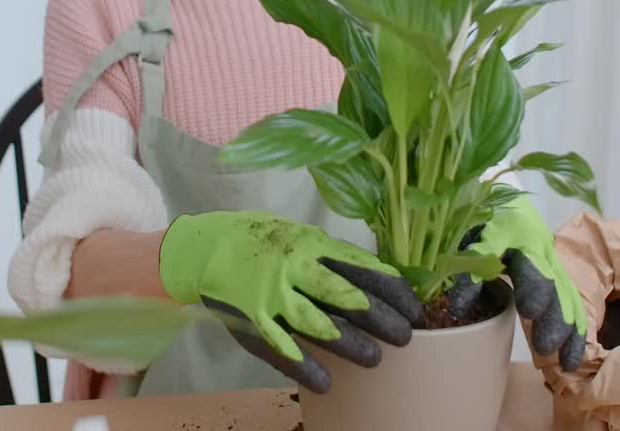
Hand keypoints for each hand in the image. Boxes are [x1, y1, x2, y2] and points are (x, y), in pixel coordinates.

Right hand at [158, 211, 421, 392]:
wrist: (205, 246)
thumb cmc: (261, 241)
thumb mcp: (299, 236)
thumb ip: (331, 257)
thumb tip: (375, 279)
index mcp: (310, 245)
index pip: (362, 268)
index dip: (392, 291)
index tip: (414, 308)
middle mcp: (293, 269)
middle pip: (346, 297)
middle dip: (379, 318)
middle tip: (405, 337)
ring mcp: (271, 296)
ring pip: (318, 325)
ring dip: (350, 345)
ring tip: (375, 359)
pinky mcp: (253, 320)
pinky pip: (282, 348)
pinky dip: (305, 367)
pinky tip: (327, 383)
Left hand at [448, 196, 587, 370]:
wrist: (508, 202)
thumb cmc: (481, 222)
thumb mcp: (466, 239)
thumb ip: (466, 270)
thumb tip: (459, 310)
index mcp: (509, 229)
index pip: (512, 255)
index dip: (519, 278)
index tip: (527, 310)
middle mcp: (537, 244)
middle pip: (547, 279)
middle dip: (549, 314)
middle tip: (544, 345)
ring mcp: (552, 260)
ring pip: (565, 293)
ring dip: (565, 329)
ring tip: (563, 361)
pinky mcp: (559, 274)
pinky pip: (571, 302)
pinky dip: (575, 330)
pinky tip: (573, 357)